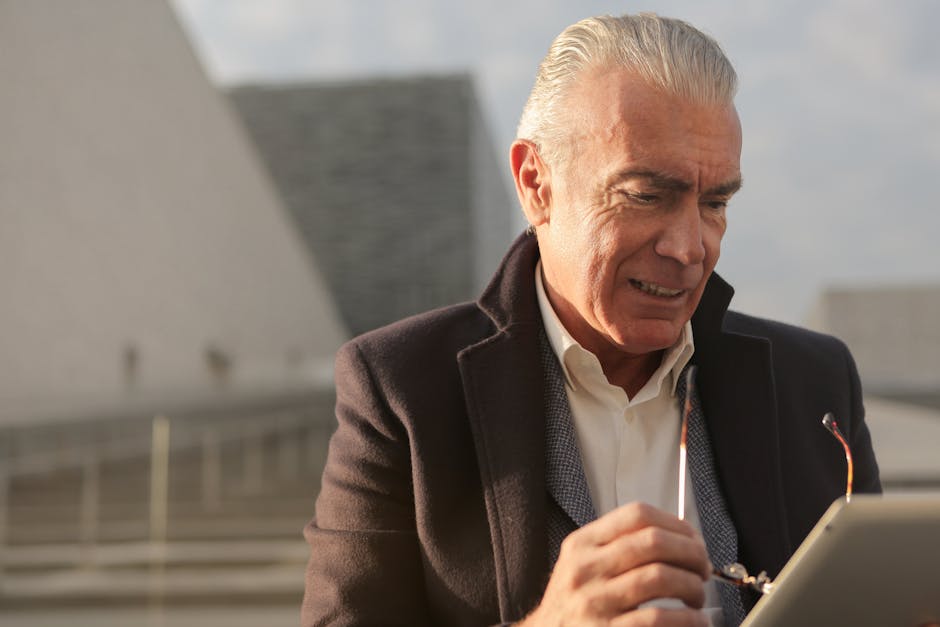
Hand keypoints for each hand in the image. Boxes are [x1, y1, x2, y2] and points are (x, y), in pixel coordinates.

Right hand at [519, 502, 710, 626]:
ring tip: (697, 597)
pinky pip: (658, 619)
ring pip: (660, 577)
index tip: (693, 538)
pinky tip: (694, 620)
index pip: (637, 515)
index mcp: (582, 544)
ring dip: (692, 586)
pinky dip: (688, 619)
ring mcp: (595, 603)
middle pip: (653, 542)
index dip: (676, 524)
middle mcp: (585, 569)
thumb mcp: (581, 565)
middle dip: (691, 553)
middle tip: (702, 568)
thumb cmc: (572, 605)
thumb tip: (677, 537)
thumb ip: (617, 546)